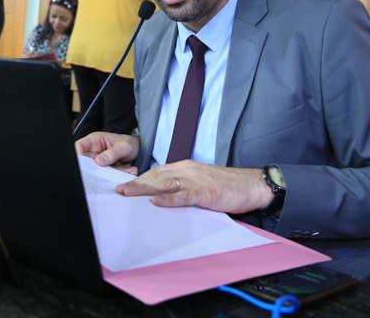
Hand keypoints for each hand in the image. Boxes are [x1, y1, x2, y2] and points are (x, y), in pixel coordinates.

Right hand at [75, 132, 139, 174]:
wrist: (139, 152)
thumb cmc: (129, 144)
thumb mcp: (124, 146)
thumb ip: (113, 153)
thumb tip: (99, 161)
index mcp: (95, 141)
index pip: (80, 146)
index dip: (77, 154)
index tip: (82, 164)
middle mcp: (94, 152)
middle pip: (85, 162)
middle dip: (93, 169)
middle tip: (103, 173)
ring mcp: (98, 163)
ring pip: (96, 172)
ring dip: (108, 174)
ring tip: (124, 170)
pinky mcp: (104, 171)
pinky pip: (105, 177)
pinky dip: (116, 177)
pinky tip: (129, 171)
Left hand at [115, 160, 274, 213]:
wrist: (251, 185)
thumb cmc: (226, 185)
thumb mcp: (200, 182)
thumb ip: (182, 185)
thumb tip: (163, 195)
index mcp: (185, 167)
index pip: (157, 172)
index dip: (140, 179)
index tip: (124, 185)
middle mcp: (187, 170)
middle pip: (156, 176)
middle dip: (136, 183)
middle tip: (118, 190)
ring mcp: (196, 181)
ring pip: (165, 183)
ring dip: (145, 189)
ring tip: (128, 194)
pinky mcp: (206, 193)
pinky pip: (184, 196)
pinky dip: (169, 199)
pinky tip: (156, 202)